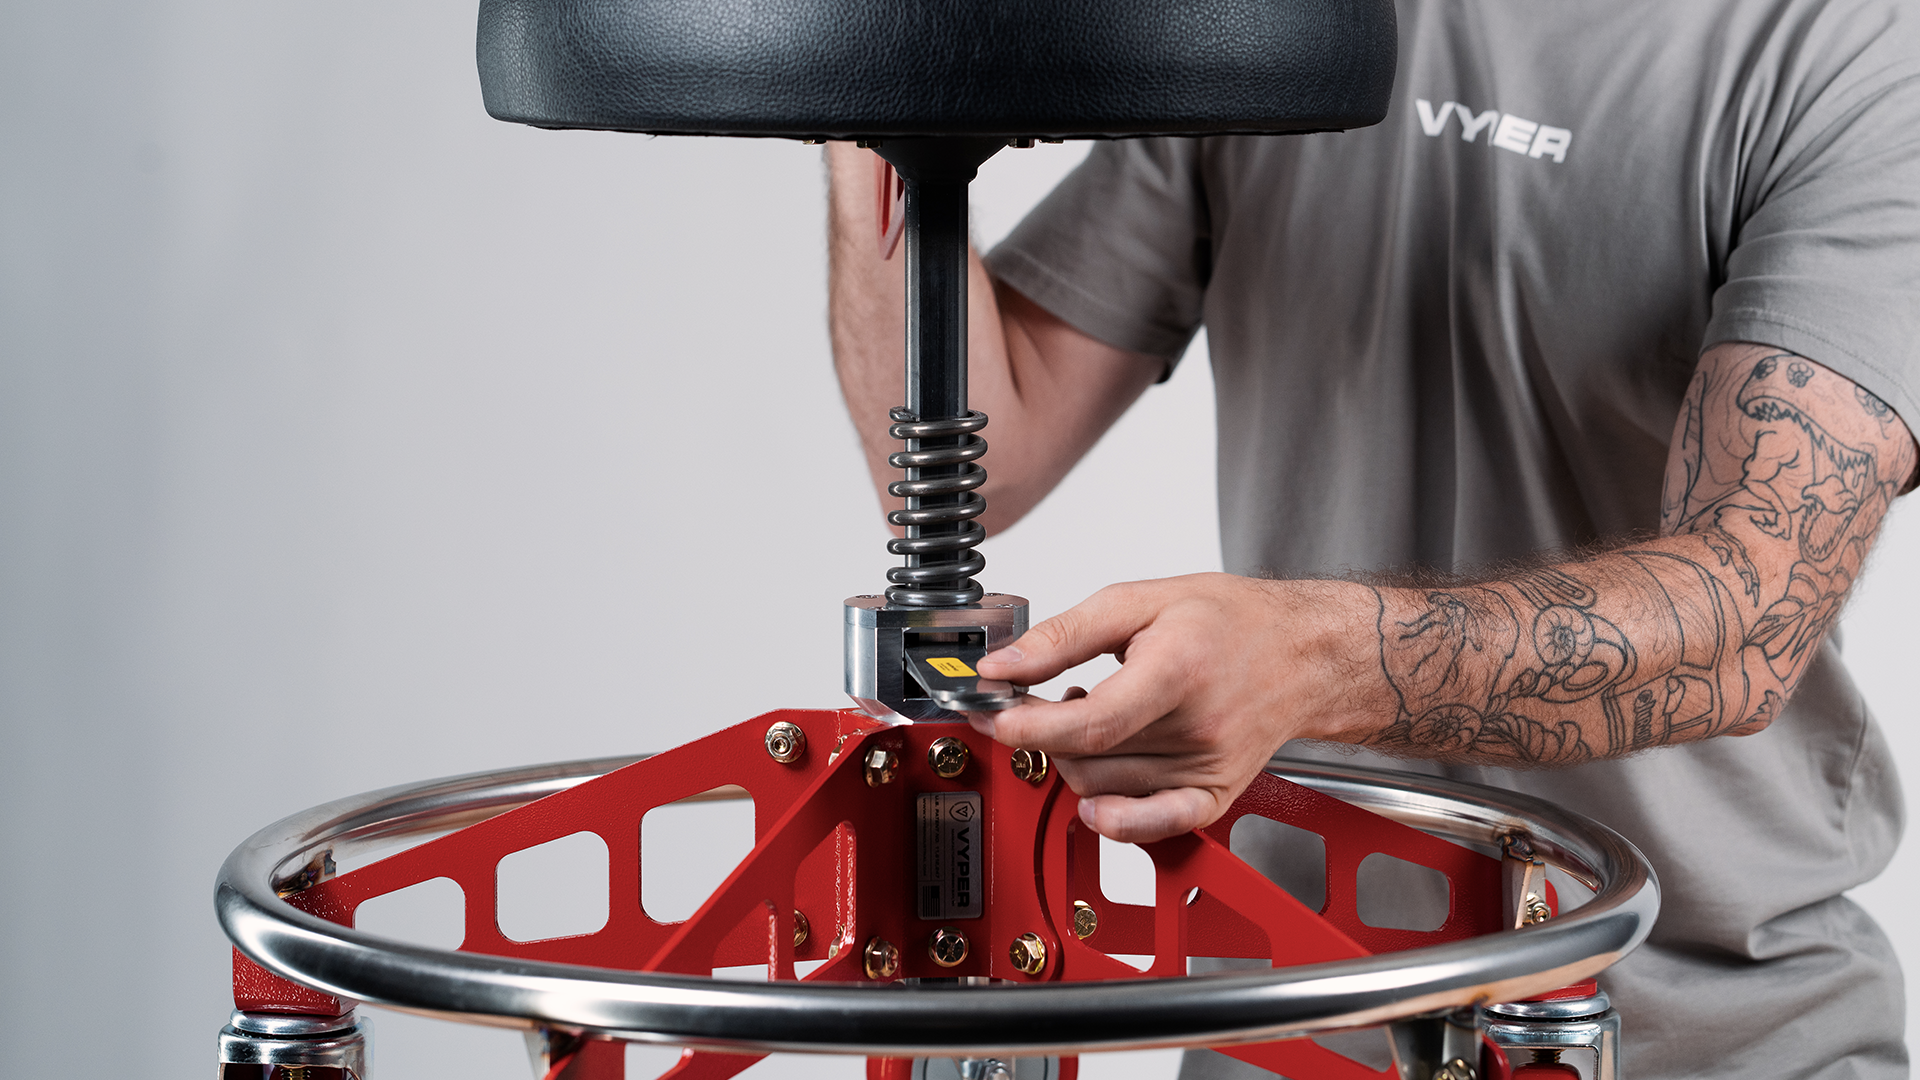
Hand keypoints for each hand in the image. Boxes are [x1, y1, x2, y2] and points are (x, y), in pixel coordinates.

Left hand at [970, 573, 1381, 842]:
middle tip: (1038, 700)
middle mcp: (1198, 728)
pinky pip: (1153, 826)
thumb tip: (1003, 665)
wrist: (1303, 652)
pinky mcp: (1213, 795)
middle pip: (1091, 759)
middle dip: (1043, 735)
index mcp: (1178, 670)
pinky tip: (1096, 796)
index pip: (1093, 722)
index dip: (1032, 726)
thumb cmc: (1230, 620)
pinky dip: (1114, 819)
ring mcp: (1208, 768)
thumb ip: (1063, 634)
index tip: (994, 715)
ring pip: (1106, 790)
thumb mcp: (1139, 600)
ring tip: (1089, 717)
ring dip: (1074, 761)